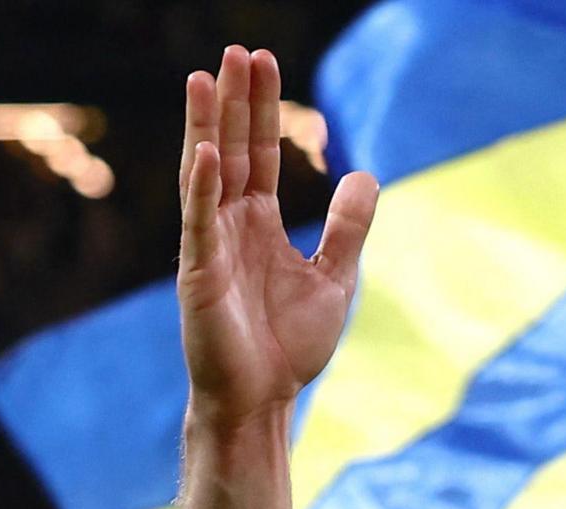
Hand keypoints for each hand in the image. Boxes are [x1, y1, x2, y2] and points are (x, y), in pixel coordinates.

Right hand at [179, 47, 379, 423]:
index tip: (263, 61)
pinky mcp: (199, 275)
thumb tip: (367, 173)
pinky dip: (203, 188)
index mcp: (256, 222)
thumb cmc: (288, 346)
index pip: (257, 151)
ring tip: (205, 78)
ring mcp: (209, 246)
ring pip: (206, 173)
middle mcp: (228, 225)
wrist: (263, 400)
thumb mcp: (335, 277)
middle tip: (236, 51)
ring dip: (205, 126)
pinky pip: (200, 224)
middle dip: (233, 100)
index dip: (261, 107)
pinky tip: (207, 153)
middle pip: (231, 148)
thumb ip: (348, 227)